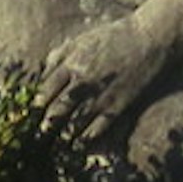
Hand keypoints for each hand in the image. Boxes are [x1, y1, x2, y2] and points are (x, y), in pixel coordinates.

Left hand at [36, 12, 170, 141]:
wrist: (149, 38)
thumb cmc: (115, 36)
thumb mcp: (83, 39)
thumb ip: (60, 54)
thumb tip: (43, 73)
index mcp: (72, 64)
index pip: (46, 91)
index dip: (37, 106)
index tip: (33, 114)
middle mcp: (83, 82)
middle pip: (57, 112)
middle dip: (46, 126)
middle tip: (39, 136)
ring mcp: (100, 96)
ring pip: (74, 125)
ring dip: (63, 137)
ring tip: (57, 145)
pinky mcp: (117, 106)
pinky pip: (96, 130)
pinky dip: (85, 140)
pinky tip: (79, 144)